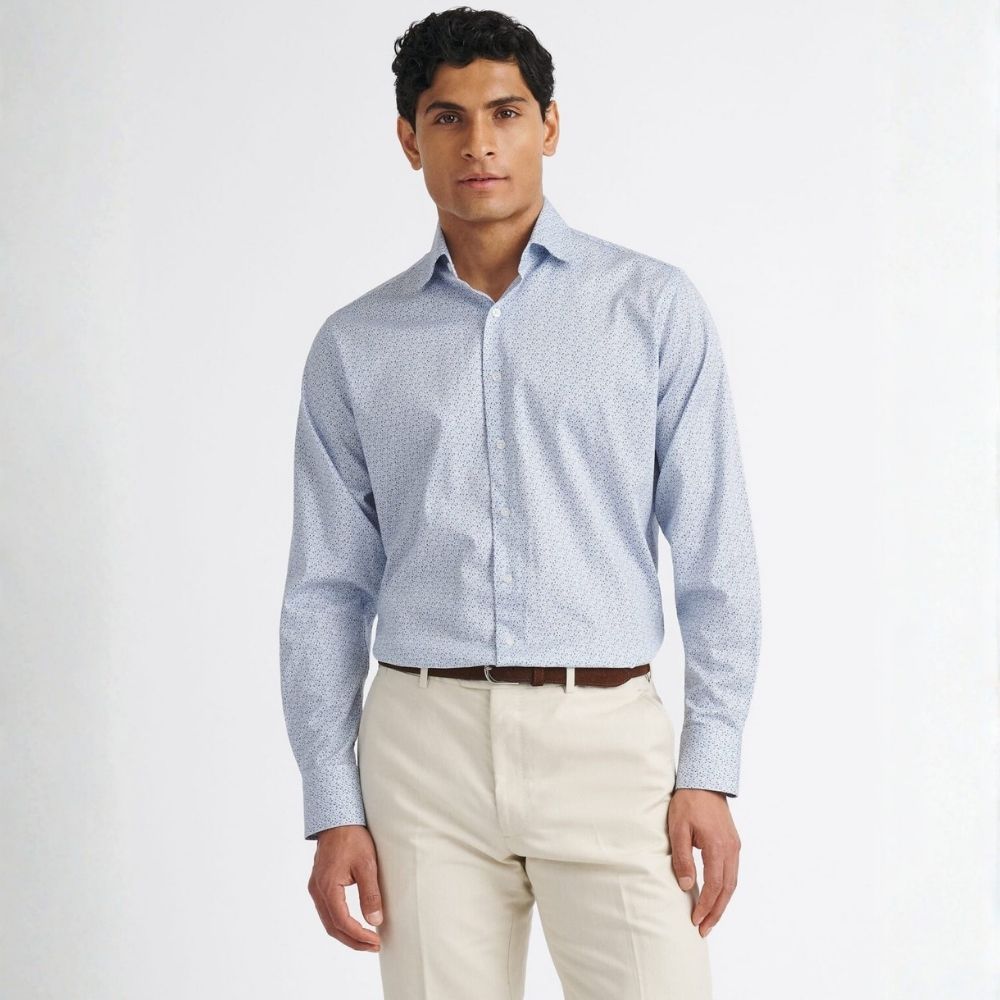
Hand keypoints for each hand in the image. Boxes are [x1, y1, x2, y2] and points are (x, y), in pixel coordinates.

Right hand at [308, 824, 383, 951]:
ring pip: (328, 921)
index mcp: (327, 887)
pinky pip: (327, 911)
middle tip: (373, 946)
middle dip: (353, 940)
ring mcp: (316, 888)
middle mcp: (317, 890)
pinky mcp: (319, 884)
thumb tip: (375, 921)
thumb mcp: (366, 865)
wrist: (338, 819)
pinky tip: (354, 924)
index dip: (359, 936)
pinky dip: (340, 922)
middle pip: (332, 927)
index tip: (376, 942)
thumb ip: (370, 894)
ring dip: (346, 933)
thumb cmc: (352, 838)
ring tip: (366, 939)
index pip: (342, 922)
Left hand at [667, 789, 740, 936]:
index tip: (695, 920)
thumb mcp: (678, 828)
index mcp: (717, 846)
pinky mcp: (733, 844)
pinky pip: (731, 872)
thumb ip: (682, 857)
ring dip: (722, 903)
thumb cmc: (688, 802)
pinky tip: (715, 897)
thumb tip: (687, 886)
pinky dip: (724, 889)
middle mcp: (731, 849)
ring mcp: (734, 846)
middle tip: (704, 930)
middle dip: (716, 912)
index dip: (705, 905)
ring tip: (709, 919)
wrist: (704, 781)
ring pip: (732, 883)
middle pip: (727, 889)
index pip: (714, 885)